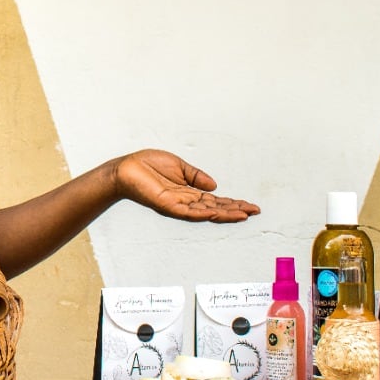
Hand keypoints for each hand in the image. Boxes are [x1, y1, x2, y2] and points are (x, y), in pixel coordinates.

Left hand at [113, 149, 259, 222]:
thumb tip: (215, 185)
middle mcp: (185, 202)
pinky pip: (187, 211)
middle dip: (235, 210)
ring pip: (205, 212)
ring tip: (243, 214)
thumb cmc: (147, 166)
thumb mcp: (179, 166)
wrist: (125, 168)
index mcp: (188, 192)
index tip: (250, 205)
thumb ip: (196, 176)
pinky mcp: (167, 204)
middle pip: (215, 208)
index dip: (233, 203)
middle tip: (254, 211)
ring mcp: (177, 205)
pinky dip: (202, 212)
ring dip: (224, 213)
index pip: (215, 200)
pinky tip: (216, 212)